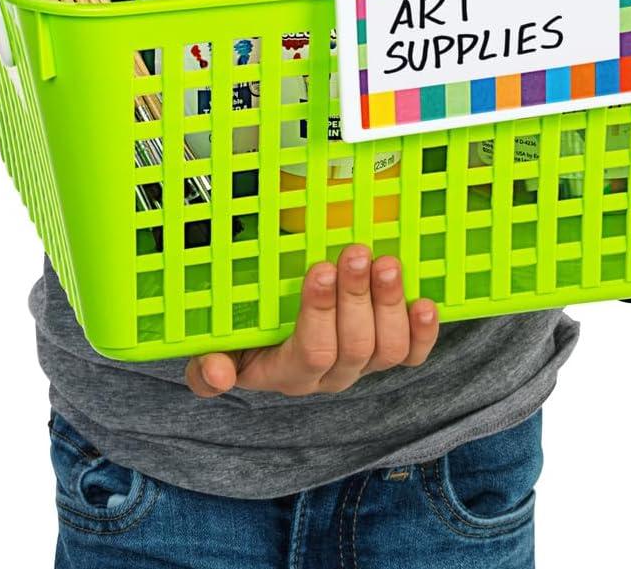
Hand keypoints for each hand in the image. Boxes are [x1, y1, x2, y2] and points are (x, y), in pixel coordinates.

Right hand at [185, 245, 438, 396]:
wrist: (279, 330)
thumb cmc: (250, 331)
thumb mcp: (219, 343)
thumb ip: (207, 363)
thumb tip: (215, 372)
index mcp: (286, 371)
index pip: (308, 352)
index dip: (319, 313)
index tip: (320, 269)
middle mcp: (328, 376)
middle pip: (352, 346)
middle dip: (355, 296)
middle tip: (356, 254)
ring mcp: (362, 366)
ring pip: (385, 348)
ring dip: (388, 303)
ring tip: (386, 264)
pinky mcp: (392, 355)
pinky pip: (413, 353)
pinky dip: (423, 330)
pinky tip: (424, 303)